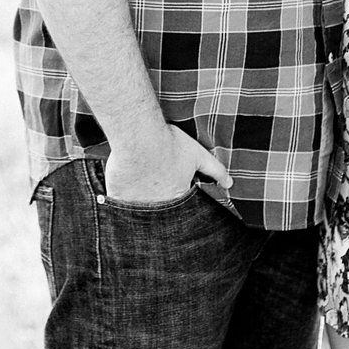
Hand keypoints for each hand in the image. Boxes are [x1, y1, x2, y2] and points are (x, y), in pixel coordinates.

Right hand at [103, 125, 232, 203]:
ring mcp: (137, 204)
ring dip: (140, 204)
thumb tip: (230, 183)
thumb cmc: (168, 143)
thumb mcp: (198, 154)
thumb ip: (216, 170)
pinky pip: (119, 205)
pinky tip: (120, 192)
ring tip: (138, 190)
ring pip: (138, 211)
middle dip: (158, 206)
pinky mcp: (118, 197)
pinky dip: (120, 202)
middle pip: (159, 212)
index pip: (180, 207)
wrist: (139, 136)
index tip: (170, 190)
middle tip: (154, 190)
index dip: (175, 199)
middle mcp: (158, 206)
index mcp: (177, 197)